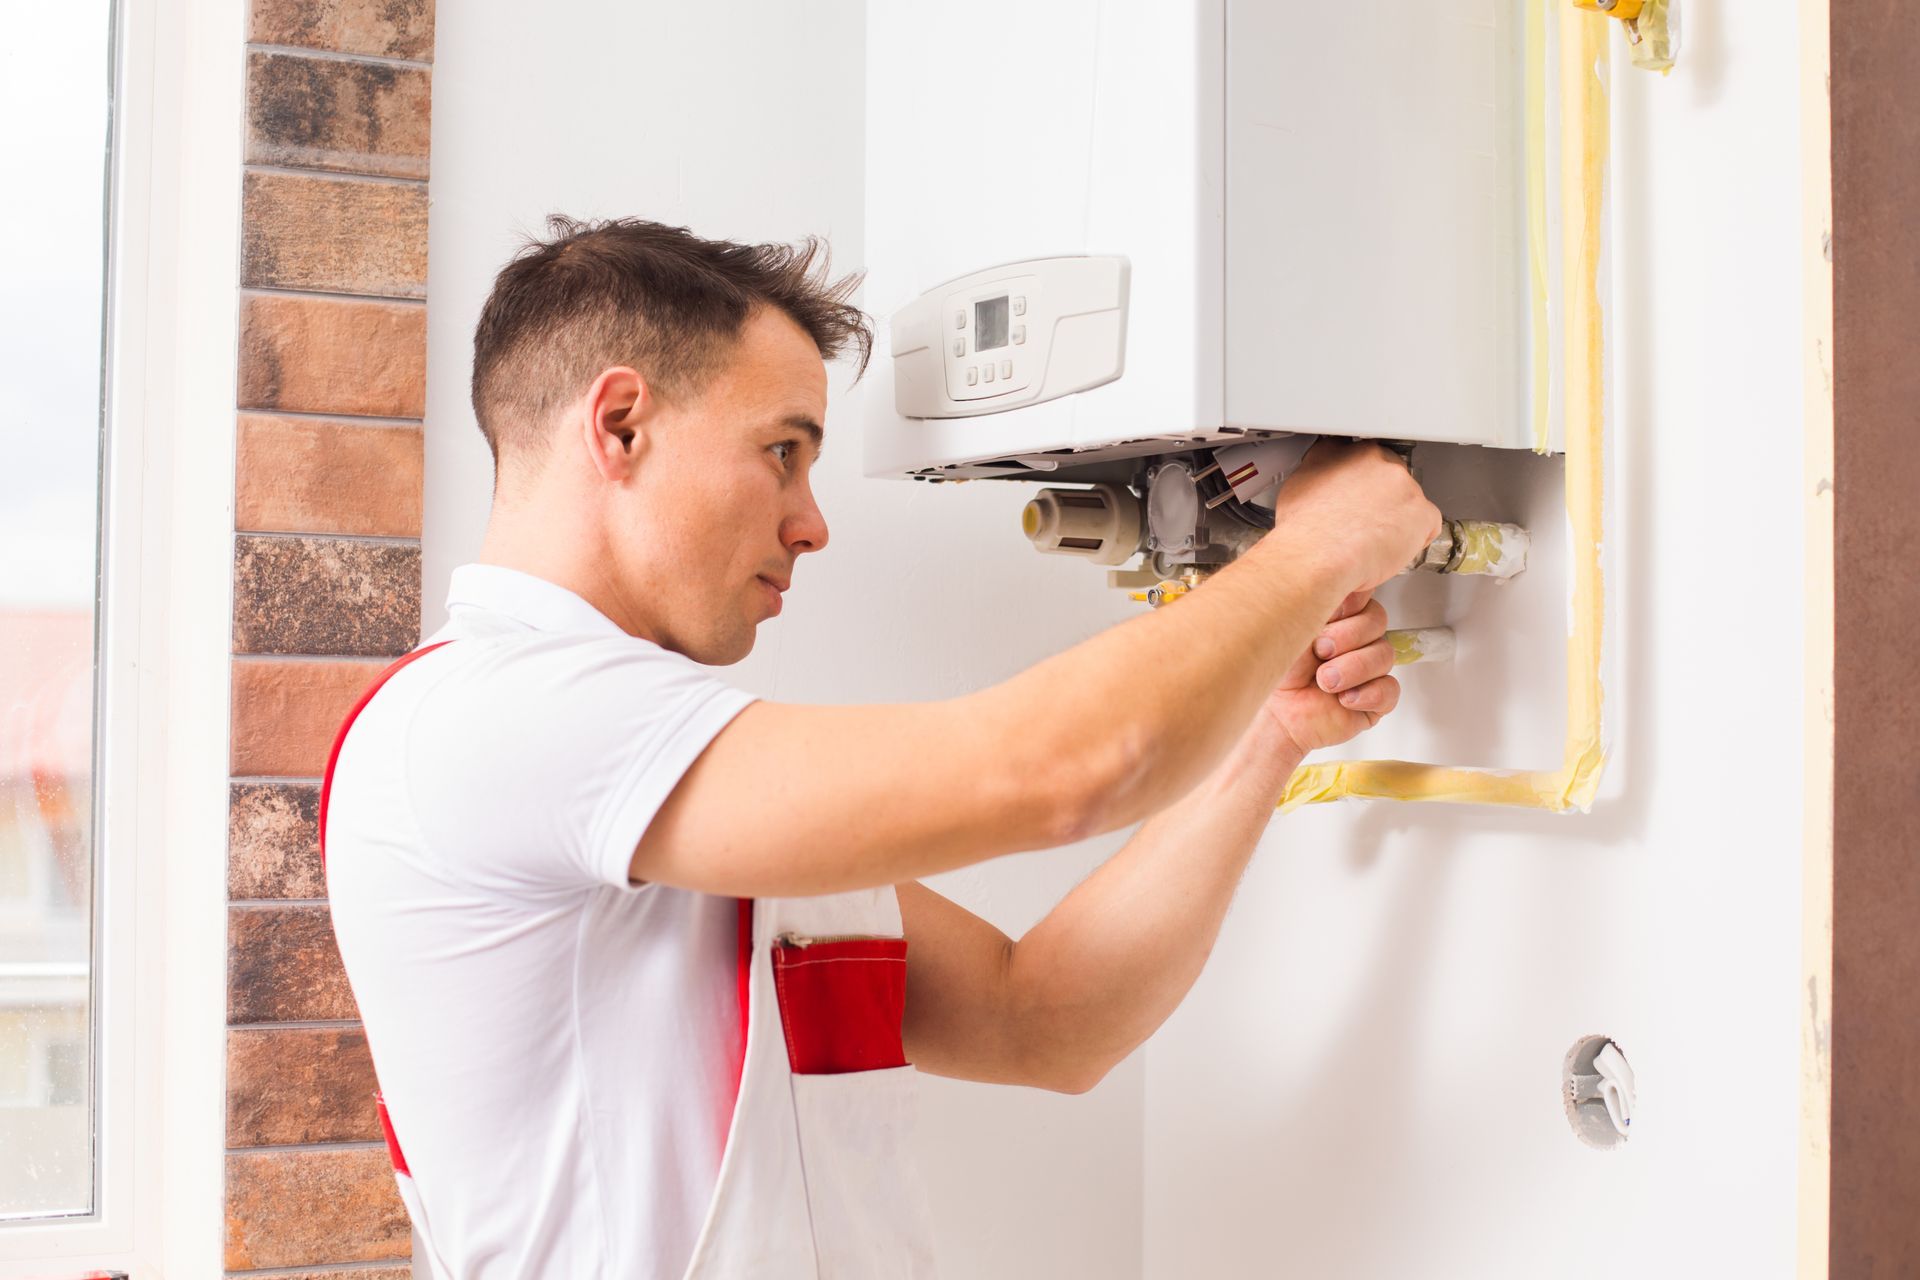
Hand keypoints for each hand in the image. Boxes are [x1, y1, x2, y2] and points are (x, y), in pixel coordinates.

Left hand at [1257, 591, 1400, 755]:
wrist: (1275, 714)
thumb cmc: (1280, 669)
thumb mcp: (1292, 627)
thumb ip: (1318, 603)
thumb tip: (1339, 584)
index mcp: (1340, 615)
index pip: (1363, 595)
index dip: (1347, 606)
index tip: (1327, 615)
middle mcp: (1358, 638)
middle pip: (1377, 621)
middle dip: (1346, 637)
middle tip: (1320, 651)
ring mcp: (1370, 667)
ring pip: (1384, 655)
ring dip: (1351, 669)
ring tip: (1324, 681)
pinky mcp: (1376, 698)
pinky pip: (1389, 690)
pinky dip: (1366, 694)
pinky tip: (1342, 699)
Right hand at [1264, 442, 1442, 594]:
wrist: (1318, 554)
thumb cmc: (1306, 528)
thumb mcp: (1301, 480)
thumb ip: (1321, 468)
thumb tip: (1323, 472)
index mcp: (1356, 451)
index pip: (1371, 459)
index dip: (1365, 482)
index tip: (1360, 496)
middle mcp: (1383, 462)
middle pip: (1392, 479)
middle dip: (1383, 499)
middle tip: (1365, 522)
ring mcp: (1406, 487)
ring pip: (1410, 502)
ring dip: (1398, 518)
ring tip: (1374, 540)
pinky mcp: (1422, 513)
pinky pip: (1429, 525)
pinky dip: (1416, 538)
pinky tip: (1393, 548)